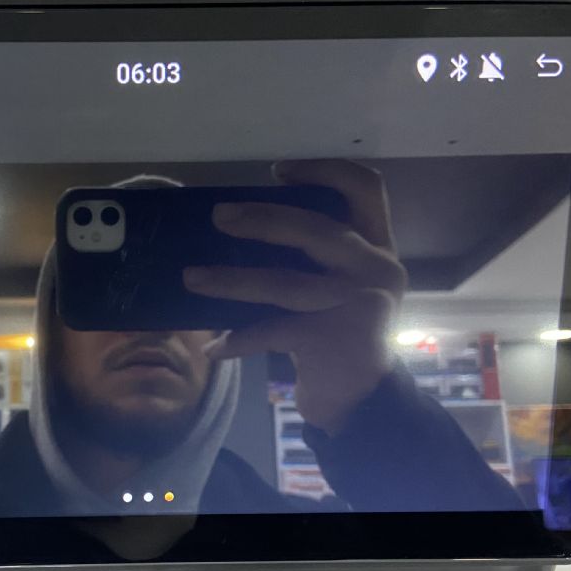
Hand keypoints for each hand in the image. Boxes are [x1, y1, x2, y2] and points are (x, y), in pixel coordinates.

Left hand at [183, 159, 405, 434]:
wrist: (363, 399)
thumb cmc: (339, 333)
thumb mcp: (341, 286)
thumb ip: (316, 256)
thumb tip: (239, 227)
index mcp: (379, 246)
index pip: (366, 188)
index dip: (324, 171)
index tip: (278, 170)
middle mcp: (378, 269)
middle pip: (316, 228)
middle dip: (261, 219)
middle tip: (218, 217)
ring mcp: (360, 305)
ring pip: (284, 283)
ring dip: (231, 281)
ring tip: (192, 277)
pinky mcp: (334, 341)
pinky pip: (273, 331)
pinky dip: (238, 340)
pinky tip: (213, 348)